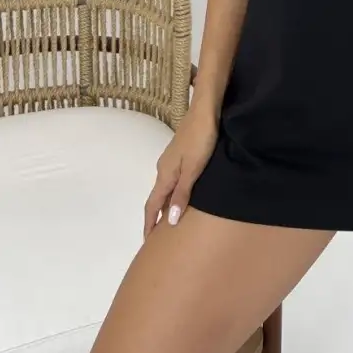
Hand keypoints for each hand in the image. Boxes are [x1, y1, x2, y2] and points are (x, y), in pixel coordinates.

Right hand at [143, 104, 218, 238]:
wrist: (205, 110)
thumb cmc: (201, 139)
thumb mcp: (193, 169)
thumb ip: (182, 194)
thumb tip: (169, 220)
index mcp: (165, 174)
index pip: (153, 205)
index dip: (149, 223)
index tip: (147, 242)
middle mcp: (164, 168)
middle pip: (157, 197)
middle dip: (155, 217)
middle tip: (159, 236)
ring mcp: (172, 159)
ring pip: (165, 187)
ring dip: (165, 204)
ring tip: (170, 219)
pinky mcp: (180, 153)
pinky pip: (172, 179)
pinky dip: (173, 192)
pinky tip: (181, 193)